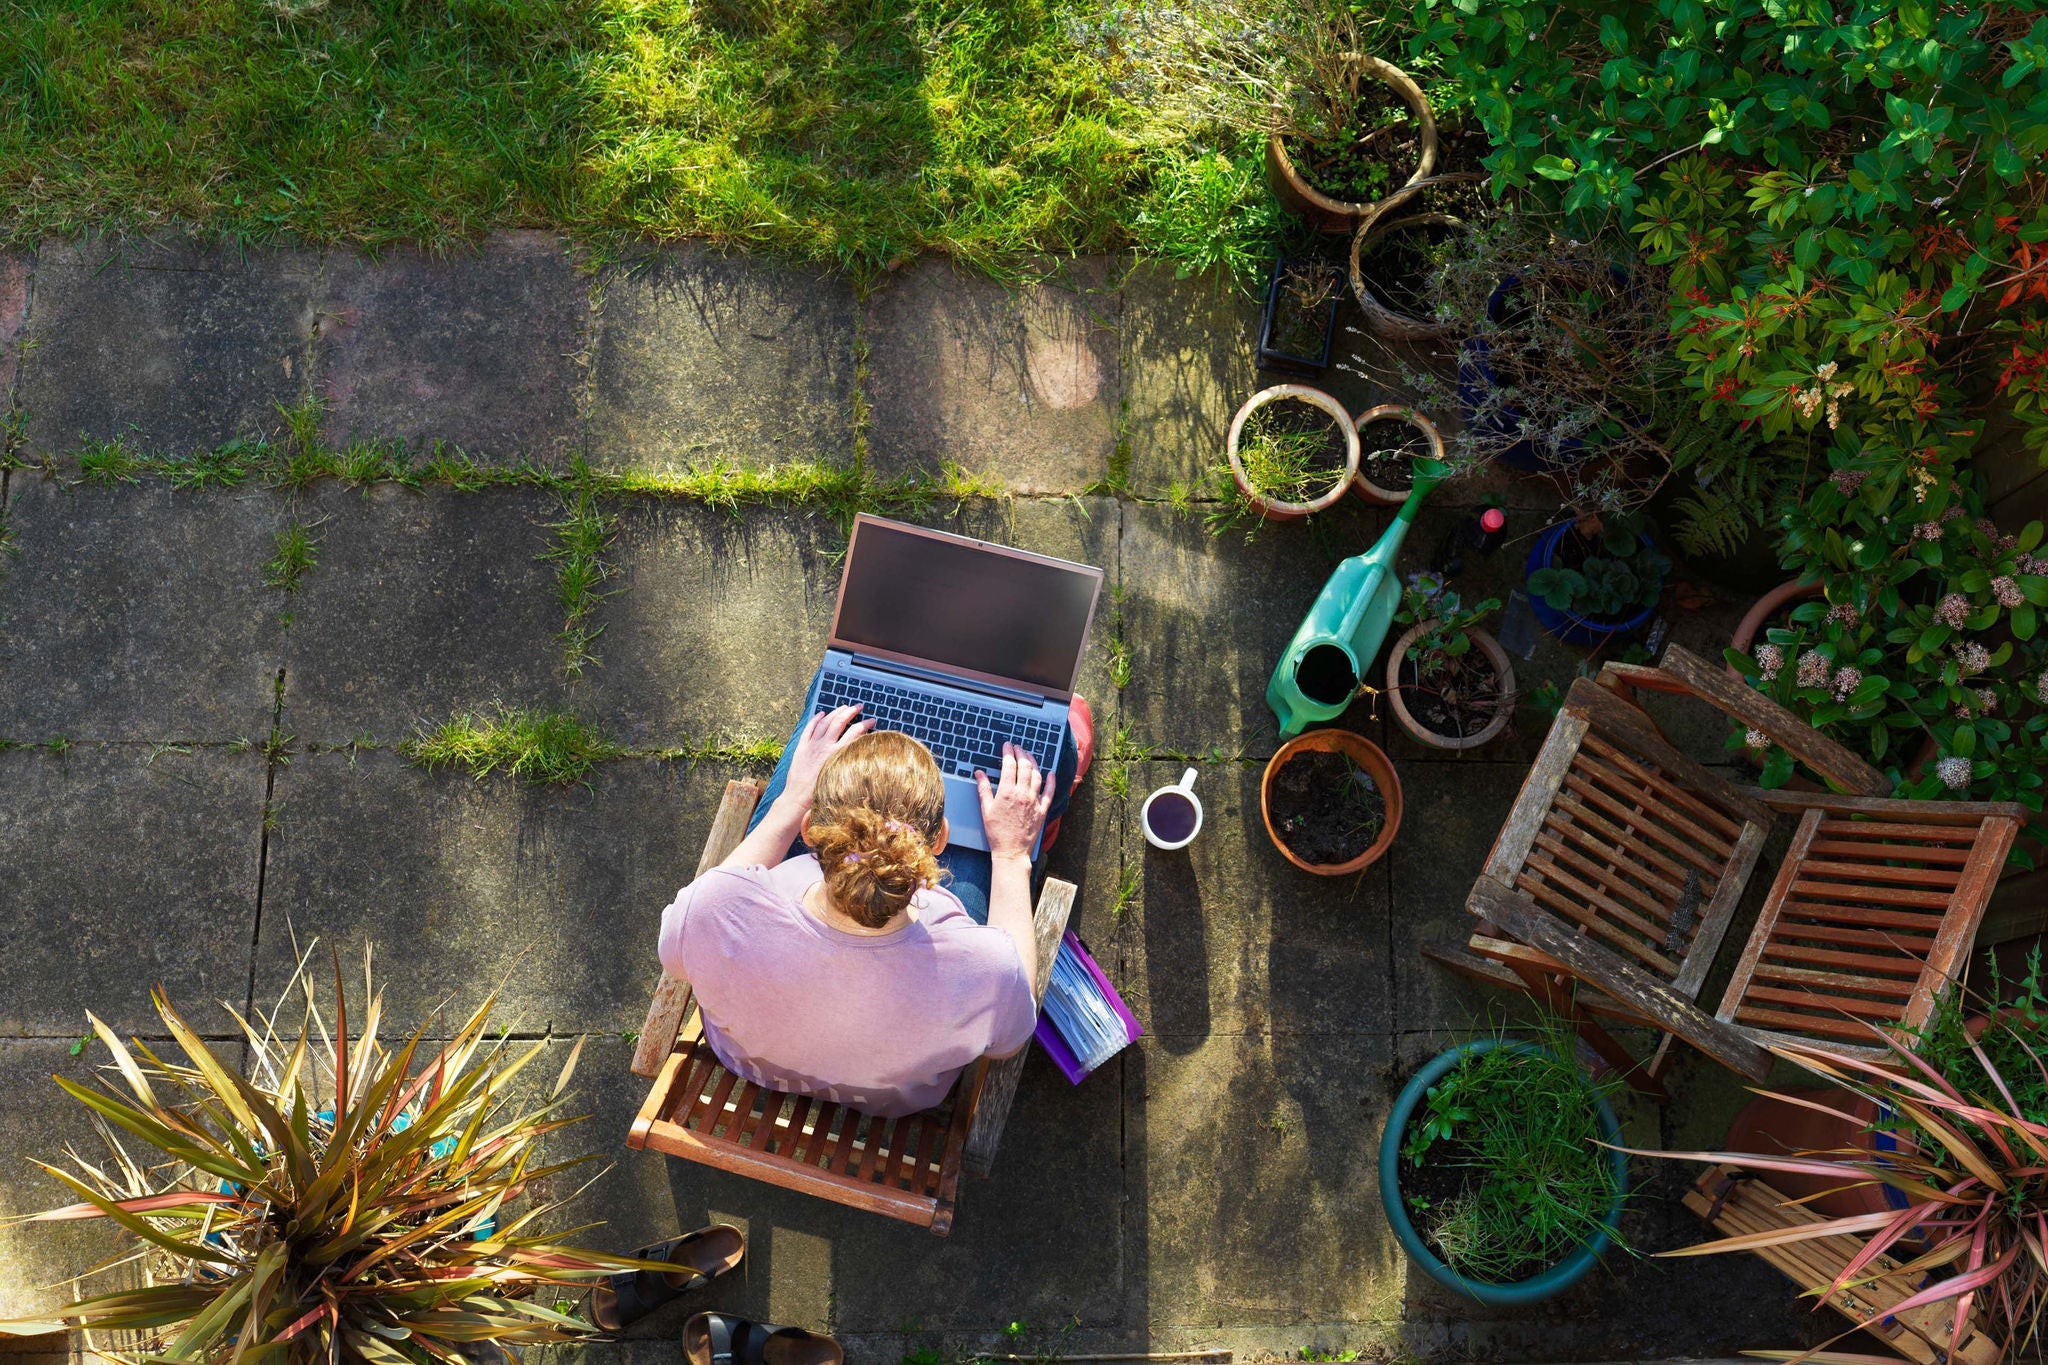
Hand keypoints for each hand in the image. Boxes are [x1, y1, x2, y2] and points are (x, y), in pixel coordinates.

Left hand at [781, 705, 872, 814]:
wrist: (798, 798)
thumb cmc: (821, 793)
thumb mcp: (841, 777)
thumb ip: (850, 761)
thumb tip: (861, 750)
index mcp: (836, 754)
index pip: (855, 733)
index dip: (865, 724)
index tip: (872, 720)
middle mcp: (824, 746)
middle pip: (839, 722)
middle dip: (851, 711)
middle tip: (859, 706)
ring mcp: (812, 745)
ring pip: (824, 722)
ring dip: (835, 712)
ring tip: (844, 706)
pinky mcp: (801, 747)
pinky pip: (809, 728)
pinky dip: (815, 719)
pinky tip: (821, 713)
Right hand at [975, 742, 1052, 861]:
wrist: (1011, 851)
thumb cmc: (996, 832)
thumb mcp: (986, 809)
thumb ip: (983, 789)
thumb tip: (979, 773)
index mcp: (1006, 792)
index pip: (1009, 765)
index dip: (1008, 752)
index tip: (1007, 746)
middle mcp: (1022, 794)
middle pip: (1025, 766)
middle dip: (1021, 753)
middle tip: (1018, 747)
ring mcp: (1034, 801)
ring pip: (1037, 775)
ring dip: (1034, 762)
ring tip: (1030, 755)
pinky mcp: (1042, 810)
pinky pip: (1050, 792)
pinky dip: (1051, 781)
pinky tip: (1050, 773)